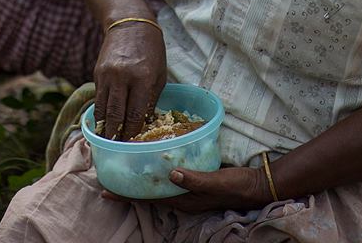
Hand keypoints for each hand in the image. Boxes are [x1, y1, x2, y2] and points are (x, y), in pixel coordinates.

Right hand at [93, 22, 166, 140]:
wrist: (130, 25)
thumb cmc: (151, 51)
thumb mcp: (159, 75)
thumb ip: (151, 100)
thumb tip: (144, 125)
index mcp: (142, 79)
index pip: (135, 115)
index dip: (132, 134)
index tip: (132, 147)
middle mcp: (122, 78)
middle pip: (116, 115)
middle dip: (116, 136)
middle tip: (117, 150)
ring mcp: (107, 75)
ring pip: (102, 110)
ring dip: (105, 129)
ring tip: (108, 143)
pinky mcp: (97, 73)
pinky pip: (98, 99)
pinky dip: (99, 114)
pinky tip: (102, 124)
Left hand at [102, 166, 272, 212]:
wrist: (256, 185)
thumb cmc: (236, 185)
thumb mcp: (215, 182)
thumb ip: (194, 179)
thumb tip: (171, 174)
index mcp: (183, 200)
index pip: (148, 200)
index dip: (127, 196)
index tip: (105, 191)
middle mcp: (181, 197)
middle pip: (148, 195)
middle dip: (128, 189)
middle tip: (107, 178)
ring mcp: (187, 189)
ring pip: (157, 187)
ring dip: (141, 180)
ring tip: (123, 170)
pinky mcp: (194, 180)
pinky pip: (169, 179)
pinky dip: (157, 172)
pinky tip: (152, 162)